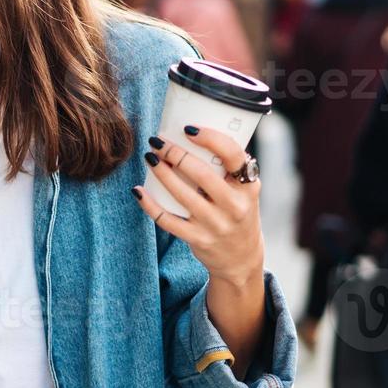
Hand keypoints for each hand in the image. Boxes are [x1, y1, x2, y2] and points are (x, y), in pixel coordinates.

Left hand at [133, 126, 264, 288]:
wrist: (241, 258)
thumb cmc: (237, 212)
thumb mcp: (244, 191)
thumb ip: (228, 169)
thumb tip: (191, 134)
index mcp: (249, 187)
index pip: (233, 156)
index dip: (210, 138)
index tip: (188, 128)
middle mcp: (235, 206)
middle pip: (202, 174)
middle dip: (175, 153)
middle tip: (158, 141)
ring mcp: (216, 225)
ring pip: (182, 194)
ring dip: (161, 173)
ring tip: (149, 157)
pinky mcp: (198, 239)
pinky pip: (168, 220)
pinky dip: (150, 204)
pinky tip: (138, 191)